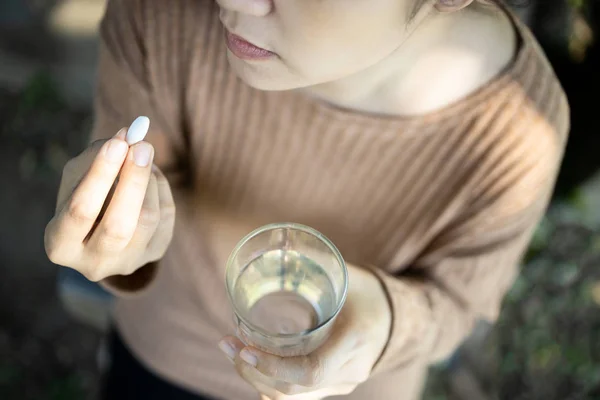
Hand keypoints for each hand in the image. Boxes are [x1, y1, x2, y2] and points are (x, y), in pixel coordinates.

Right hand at [44, 128, 174, 281]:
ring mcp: (127, 263)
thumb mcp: (78, 173)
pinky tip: (149, 176)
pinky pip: (166, 216)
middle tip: (142, 146)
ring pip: (148, 218)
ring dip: (148, 179)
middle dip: (133, 181)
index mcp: (60, 245)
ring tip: (140, 156)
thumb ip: (98, 155)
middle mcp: (93, 263)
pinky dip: (160, 187)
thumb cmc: (84, 193)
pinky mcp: (154, 254)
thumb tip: (130, 137)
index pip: (80, 211)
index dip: (100, 176)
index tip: (117, 143)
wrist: (103, 227)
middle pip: (118, 226)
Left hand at [219, 265, 391, 399]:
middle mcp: (349, 370)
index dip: (272, 366)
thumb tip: (277, 244)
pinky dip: (271, 385)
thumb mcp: (345, 275)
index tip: (244, 350)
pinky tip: (252, 369)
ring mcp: (342, 383)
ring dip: (256, 378)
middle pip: (293, 389)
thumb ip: (314, 263)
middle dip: (253, 371)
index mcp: (354, 341)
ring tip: (234, 351)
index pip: (310, 371)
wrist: (399, 320)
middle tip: (227, 344)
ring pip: (292, 397)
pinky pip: (299, 396)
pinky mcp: (333, 385)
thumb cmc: (370, 293)